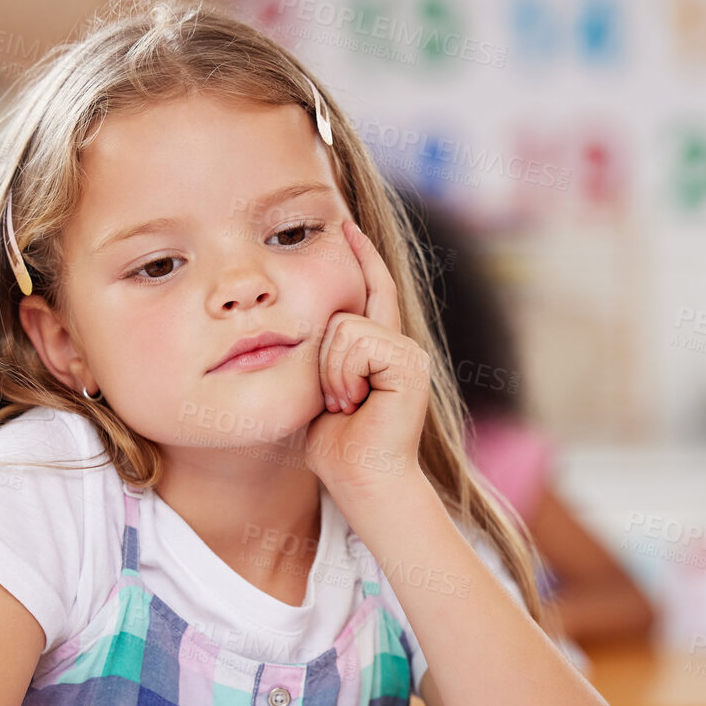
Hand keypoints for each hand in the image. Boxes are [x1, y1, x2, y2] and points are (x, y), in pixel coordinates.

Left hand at [305, 219, 430, 503]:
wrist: (364, 482)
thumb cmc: (337, 448)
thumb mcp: (319, 390)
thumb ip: (322, 357)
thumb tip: (296, 329)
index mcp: (381, 349)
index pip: (369, 289)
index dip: (359, 255)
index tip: (344, 223)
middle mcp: (400, 345)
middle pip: (341, 313)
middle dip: (324, 359)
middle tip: (336, 402)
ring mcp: (408, 353)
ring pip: (344, 327)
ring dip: (330, 372)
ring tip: (345, 405)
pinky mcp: (409, 364)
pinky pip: (356, 341)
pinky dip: (343, 375)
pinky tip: (354, 404)